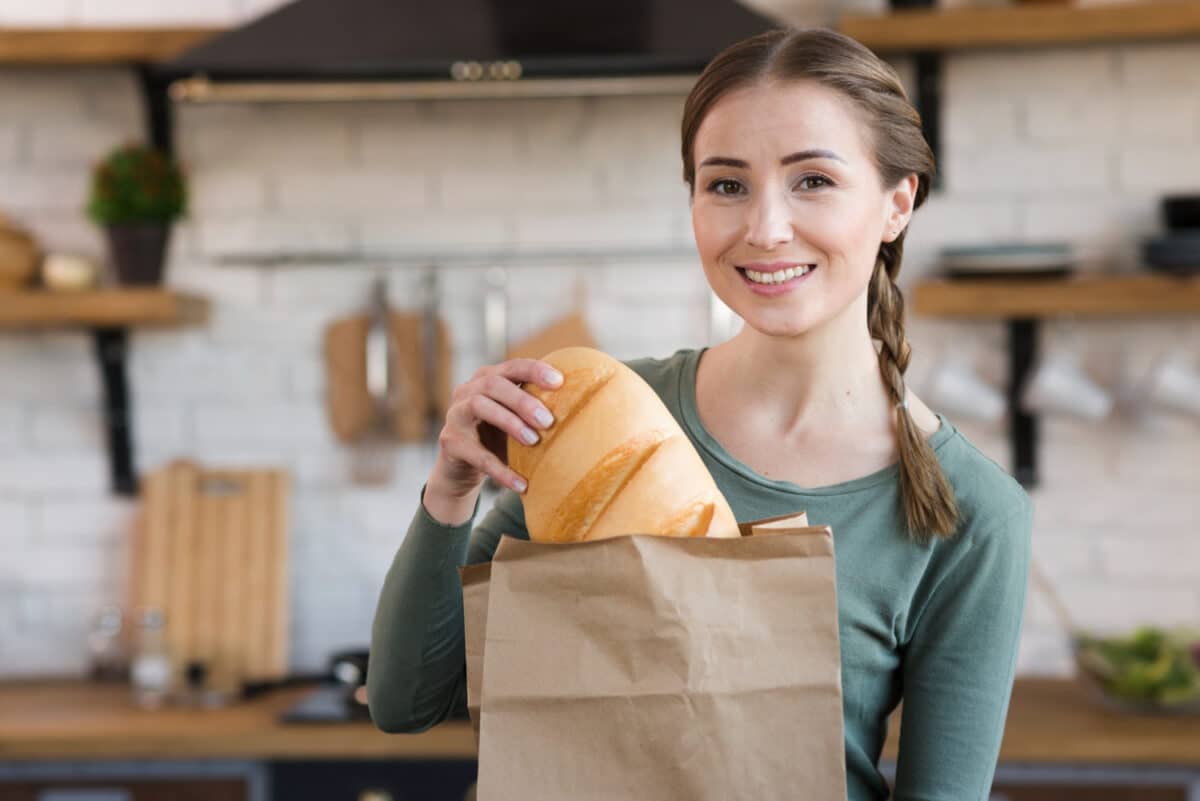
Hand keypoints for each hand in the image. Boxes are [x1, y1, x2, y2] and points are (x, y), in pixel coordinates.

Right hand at [429, 358, 562, 498]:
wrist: (462, 470)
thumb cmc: (497, 438)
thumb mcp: (516, 420)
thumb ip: (537, 410)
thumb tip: (585, 409)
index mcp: (488, 379)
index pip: (511, 367)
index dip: (534, 370)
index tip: (559, 381)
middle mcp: (468, 391)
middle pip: (493, 384)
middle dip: (522, 400)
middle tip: (548, 420)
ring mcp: (455, 415)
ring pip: (480, 407)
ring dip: (509, 422)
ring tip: (533, 441)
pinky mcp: (450, 442)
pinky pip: (477, 455)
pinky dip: (500, 470)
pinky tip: (521, 484)